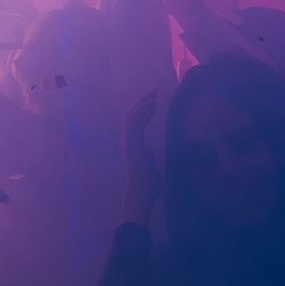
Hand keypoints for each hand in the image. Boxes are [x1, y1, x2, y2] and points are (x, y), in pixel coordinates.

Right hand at [121, 91, 161, 225]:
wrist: (143, 194)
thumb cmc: (149, 185)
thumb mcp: (152, 167)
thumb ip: (150, 157)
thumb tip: (150, 149)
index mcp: (135, 146)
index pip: (138, 123)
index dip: (146, 111)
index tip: (155, 102)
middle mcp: (130, 142)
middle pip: (133, 116)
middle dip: (143, 102)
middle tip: (154, 92)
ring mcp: (128, 142)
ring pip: (131, 116)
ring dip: (142, 104)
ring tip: (154, 96)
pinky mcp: (130, 143)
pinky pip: (133, 123)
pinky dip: (141, 112)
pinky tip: (152, 105)